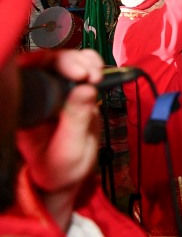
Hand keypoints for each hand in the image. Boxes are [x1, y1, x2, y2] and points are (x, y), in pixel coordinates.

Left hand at [16, 49, 103, 192]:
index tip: (78, 75)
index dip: (52, 66)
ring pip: (64, 60)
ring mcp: (56, 92)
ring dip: (84, 61)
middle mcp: (38, 97)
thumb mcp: (69, 150)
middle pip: (47, 62)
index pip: (29, 75)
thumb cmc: (62, 169)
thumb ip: (76, 120)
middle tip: (90, 75)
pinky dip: (92, 64)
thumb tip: (85, 89)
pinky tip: (100, 72)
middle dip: (71, 62)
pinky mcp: (73, 91)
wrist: (70, 177)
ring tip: (97, 74)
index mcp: (26, 111)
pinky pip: (80, 68)